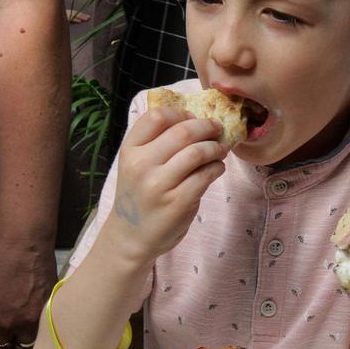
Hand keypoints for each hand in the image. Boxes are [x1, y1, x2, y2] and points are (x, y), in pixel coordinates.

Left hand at [0, 236, 56, 348]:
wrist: (26, 243)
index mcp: (4, 322)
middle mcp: (27, 323)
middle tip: (7, 338)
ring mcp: (45, 312)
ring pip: (40, 339)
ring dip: (30, 338)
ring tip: (23, 329)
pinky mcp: (56, 300)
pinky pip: (50, 320)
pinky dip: (42, 322)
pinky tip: (36, 312)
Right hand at [107, 107, 228, 263]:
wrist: (131, 235)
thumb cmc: (139, 194)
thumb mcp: (136, 164)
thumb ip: (156, 142)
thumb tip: (197, 119)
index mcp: (130, 150)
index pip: (157, 116)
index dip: (181, 113)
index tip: (193, 118)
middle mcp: (142, 165)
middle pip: (183, 131)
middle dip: (207, 127)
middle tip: (216, 129)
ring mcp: (159, 184)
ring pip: (198, 152)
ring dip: (215, 147)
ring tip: (219, 150)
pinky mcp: (178, 202)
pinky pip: (206, 175)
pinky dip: (217, 167)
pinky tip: (216, 168)